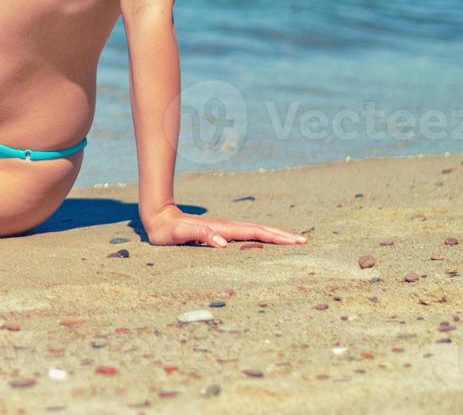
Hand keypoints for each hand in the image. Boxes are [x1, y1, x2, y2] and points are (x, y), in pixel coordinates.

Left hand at [140, 203, 307, 247]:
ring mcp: (225, 230)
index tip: (294, 241)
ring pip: (255, 232)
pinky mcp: (220, 233)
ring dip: (274, 236)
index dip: (275, 237)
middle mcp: (227, 228)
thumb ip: (201, 235)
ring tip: (293, 241)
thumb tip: (223, 243)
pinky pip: (247, 236)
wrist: (158, 219)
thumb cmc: (169, 231)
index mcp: (224, 229)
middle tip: (304, 241)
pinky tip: (267, 243)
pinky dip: (261, 238)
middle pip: (261, 230)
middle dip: (282, 235)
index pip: (255, 232)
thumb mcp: (182, 234)